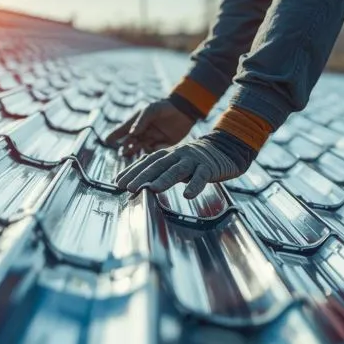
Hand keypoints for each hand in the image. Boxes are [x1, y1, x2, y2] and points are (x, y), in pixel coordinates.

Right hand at [103, 100, 194, 156]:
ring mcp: (153, 139)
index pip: (123, 130)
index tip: (106, 141)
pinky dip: (152, 152)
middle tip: (122, 152)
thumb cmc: (165, 107)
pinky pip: (156, 151)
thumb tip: (131, 132)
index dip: (114, 135)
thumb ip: (141, 121)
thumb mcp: (151, 110)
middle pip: (131, 141)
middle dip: (125, 147)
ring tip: (131, 153)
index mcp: (138, 122)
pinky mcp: (164, 144)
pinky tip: (150, 152)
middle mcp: (144, 132)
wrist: (184, 110)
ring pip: (142, 148)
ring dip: (136, 151)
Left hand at [115, 134, 251, 198]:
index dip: (132, 170)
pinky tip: (188, 195)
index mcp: (169, 154)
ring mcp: (194, 160)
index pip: (147, 161)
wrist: (225, 148)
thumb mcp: (177, 164)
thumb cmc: (197, 161)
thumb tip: (142, 186)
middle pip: (158, 165)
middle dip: (142, 176)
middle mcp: (178, 155)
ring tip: (152, 190)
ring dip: (164, 180)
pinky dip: (195, 186)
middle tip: (128, 187)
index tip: (118, 181)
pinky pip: (201, 177)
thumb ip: (162, 172)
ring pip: (177, 170)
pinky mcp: (209, 168)